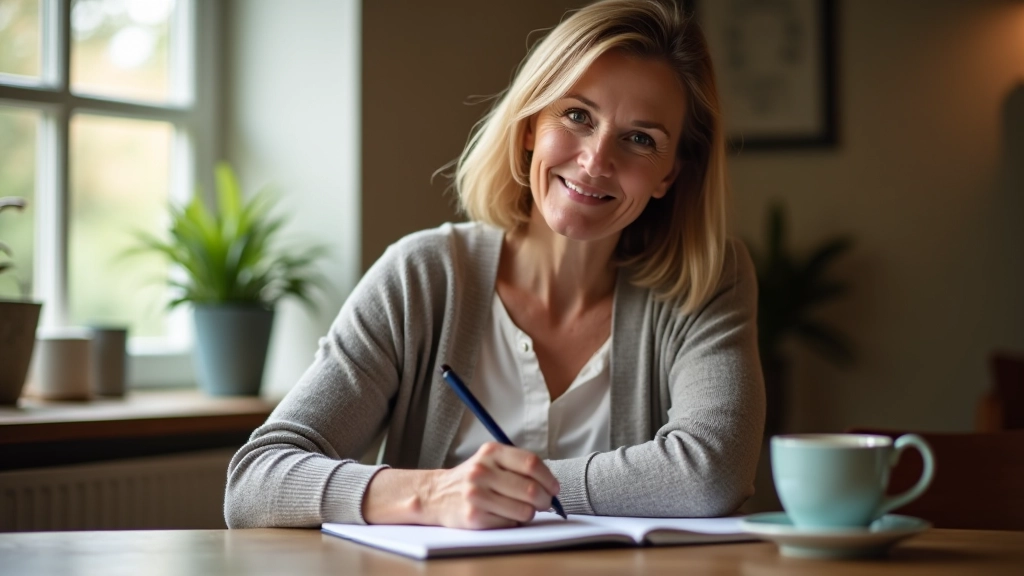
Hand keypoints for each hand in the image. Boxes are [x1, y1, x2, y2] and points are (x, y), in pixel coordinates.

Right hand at [362, 442, 558, 528]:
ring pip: (524, 510)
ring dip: (530, 513)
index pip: (531, 463)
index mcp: (491, 452)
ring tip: (523, 509)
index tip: (554, 488)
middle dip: (545, 500)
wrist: (436, 495)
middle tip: (545, 504)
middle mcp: (482, 471)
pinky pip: (509, 523)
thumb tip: (551, 485)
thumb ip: (518, 466)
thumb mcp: (490, 460)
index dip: (549, 478)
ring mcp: (476, 494)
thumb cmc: (472, 478)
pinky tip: (504, 514)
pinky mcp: (473, 516)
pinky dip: (513, 522)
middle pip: (531, 489)